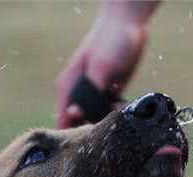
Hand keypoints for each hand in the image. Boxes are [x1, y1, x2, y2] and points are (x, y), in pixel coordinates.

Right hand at [54, 1, 157, 127]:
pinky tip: (124, 106)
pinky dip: (117, 113)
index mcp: (67, 89)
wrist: (129, 24)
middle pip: (79, 124)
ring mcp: (93, 94)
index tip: (89, 136)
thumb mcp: (100, 67)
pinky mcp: (109, 93)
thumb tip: (79, 115)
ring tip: (117, 110)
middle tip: (107, 125)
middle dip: (92, 128)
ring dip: (107, 121)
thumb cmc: (110, 41)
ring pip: (96, 119)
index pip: (63, 121)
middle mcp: (78, 94)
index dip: (72, 133)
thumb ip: (90, 93)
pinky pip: (110, 112)